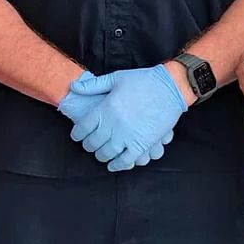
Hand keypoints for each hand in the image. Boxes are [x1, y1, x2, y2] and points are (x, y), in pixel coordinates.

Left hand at [65, 66, 185, 171]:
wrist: (169, 88)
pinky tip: (114, 164)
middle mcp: (114, 125)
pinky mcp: (142, 144)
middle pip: (93, 143)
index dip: (77, 134)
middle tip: (89, 144)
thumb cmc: (142, 81)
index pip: (83, 128)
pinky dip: (117, 165)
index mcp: (106, 108)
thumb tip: (74, 87)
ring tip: (101, 154)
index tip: (77, 135)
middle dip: (88, 145)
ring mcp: (128, 136)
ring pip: (107, 154)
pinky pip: (125, 160)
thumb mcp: (115, 78)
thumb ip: (93, 85)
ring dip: (101, 156)